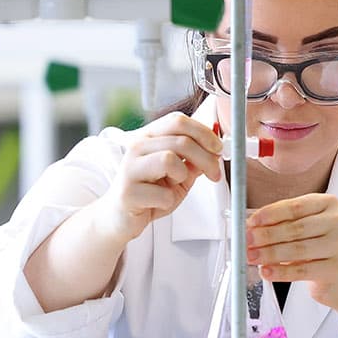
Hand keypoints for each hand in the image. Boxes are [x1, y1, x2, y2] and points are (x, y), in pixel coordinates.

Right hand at [95, 112, 222, 242]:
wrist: (119, 217)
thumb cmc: (150, 193)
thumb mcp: (178, 174)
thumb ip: (195, 161)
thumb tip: (215, 149)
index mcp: (149, 137)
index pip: (178, 121)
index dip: (203, 132)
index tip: (217, 148)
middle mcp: (136, 147)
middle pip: (181, 141)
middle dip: (206, 158)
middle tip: (214, 174)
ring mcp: (129, 168)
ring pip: (170, 160)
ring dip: (182, 176)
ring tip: (174, 186)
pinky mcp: (127, 192)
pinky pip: (163, 194)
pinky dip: (169, 201)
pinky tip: (158, 203)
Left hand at [246, 193, 337, 307]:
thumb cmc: (317, 244)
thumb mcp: (303, 227)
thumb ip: (281, 223)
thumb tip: (250, 227)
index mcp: (329, 203)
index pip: (295, 207)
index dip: (270, 214)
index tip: (251, 222)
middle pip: (296, 228)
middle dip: (266, 235)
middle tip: (246, 241)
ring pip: (298, 249)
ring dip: (269, 254)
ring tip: (251, 256)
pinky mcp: (335, 269)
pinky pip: (302, 271)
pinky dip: (280, 272)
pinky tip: (266, 271)